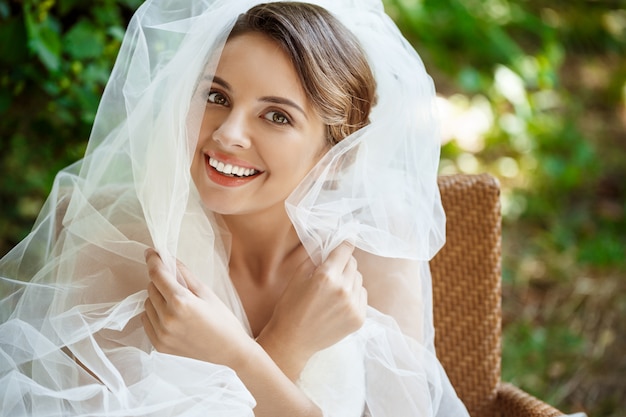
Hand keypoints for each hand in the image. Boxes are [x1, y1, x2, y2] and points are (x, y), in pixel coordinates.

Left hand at [141, 248, 251, 366]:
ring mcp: (161, 334)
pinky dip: (154, 314)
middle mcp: (167, 318)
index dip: (153, 260)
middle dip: (161, 281)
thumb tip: (169, 258)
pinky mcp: (159, 346)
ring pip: (147, 304)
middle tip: (176, 284)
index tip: (151, 253)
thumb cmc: (223, 321)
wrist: (230, 354)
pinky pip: (146, 321)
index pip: (158, 275)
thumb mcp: (207, 293)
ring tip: (176, 304)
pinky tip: (171, 316)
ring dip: (157, 298)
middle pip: (151, 288)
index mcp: (181, 302)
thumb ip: (185, 275)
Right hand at [257, 242, 367, 379]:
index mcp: (326, 276)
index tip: (348, 239)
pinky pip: (362, 296)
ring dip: (349, 279)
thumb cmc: (290, 307)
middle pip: (353, 264)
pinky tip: (339, 302)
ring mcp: (353, 305)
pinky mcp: (359, 318)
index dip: (346, 242)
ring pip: (359, 279)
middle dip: (343, 263)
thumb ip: (316, 258)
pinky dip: (354, 294)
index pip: (345, 250)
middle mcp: (343, 289)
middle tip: (332, 270)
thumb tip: (328, 244)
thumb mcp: (297, 277)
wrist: (293, 341)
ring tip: (334, 289)